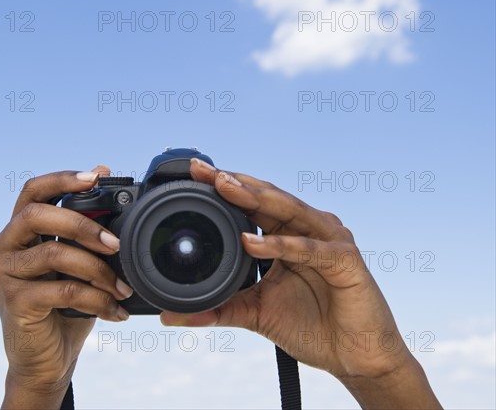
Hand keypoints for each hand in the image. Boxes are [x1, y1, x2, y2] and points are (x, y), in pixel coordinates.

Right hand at [0, 167, 133, 409]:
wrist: (47, 361)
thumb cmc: (64, 307)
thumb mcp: (76, 263)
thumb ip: (84, 226)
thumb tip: (102, 171)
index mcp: (17, 233)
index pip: (32, 192)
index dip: (62, 179)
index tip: (96, 177)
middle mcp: (1, 248)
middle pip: (37, 214)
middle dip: (83, 225)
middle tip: (116, 243)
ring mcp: (2, 275)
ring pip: (54, 253)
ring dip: (98, 269)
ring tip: (122, 288)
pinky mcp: (12, 301)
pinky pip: (64, 289)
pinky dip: (96, 298)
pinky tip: (114, 310)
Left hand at [161, 159, 441, 408]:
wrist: (355, 357)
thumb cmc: (311, 327)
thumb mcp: (255, 313)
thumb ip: (218, 308)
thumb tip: (170, 316)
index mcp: (287, 234)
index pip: (251, 204)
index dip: (224, 189)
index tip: (193, 175)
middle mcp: (307, 228)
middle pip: (267, 198)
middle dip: (233, 183)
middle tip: (202, 171)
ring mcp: (328, 239)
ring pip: (288, 211)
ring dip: (255, 199)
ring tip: (224, 188)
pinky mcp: (345, 259)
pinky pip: (309, 249)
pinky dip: (280, 244)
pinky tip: (251, 243)